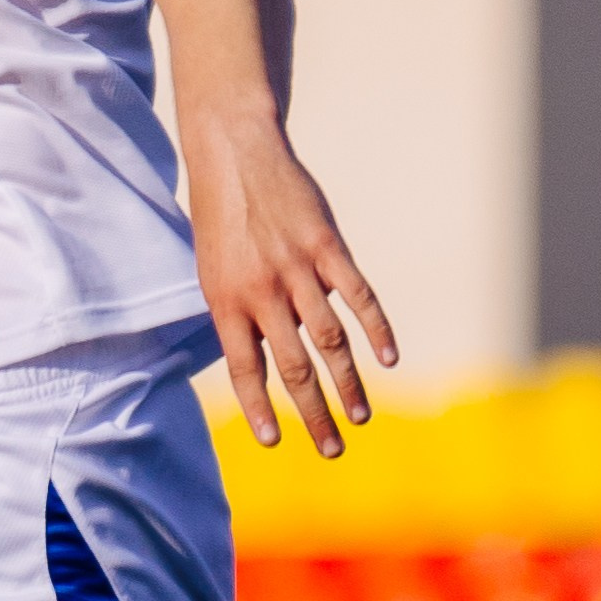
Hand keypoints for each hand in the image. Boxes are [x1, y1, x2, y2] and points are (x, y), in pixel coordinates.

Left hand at [184, 107, 395, 457]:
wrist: (233, 150)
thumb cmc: (219, 214)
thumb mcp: (211, 267)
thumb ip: (236, 314)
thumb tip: (259, 366)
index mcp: (225, 298)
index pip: (245, 367)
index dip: (258, 407)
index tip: (273, 442)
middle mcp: (260, 289)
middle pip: (293, 366)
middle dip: (313, 414)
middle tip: (332, 450)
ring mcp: (295, 267)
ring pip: (329, 340)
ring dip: (348, 383)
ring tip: (360, 417)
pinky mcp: (325, 245)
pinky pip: (356, 295)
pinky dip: (376, 328)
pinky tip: (389, 357)